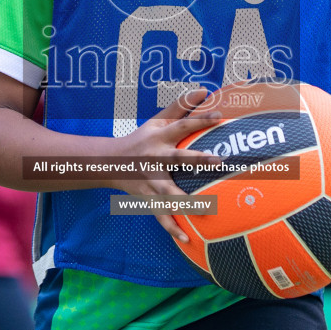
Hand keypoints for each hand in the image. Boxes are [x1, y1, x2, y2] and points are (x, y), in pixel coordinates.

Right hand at [113, 87, 221, 243]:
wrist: (110, 163)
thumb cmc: (142, 139)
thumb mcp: (157, 121)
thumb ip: (181, 106)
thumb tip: (205, 89)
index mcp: (160, 138)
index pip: (182, 125)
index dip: (200, 119)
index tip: (220, 117)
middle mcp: (155, 159)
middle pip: (177, 158)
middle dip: (197, 159)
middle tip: (219, 160)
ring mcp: (151, 181)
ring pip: (169, 193)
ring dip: (186, 202)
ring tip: (205, 210)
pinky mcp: (148, 198)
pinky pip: (162, 216)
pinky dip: (173, 228)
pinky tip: (188, 240)